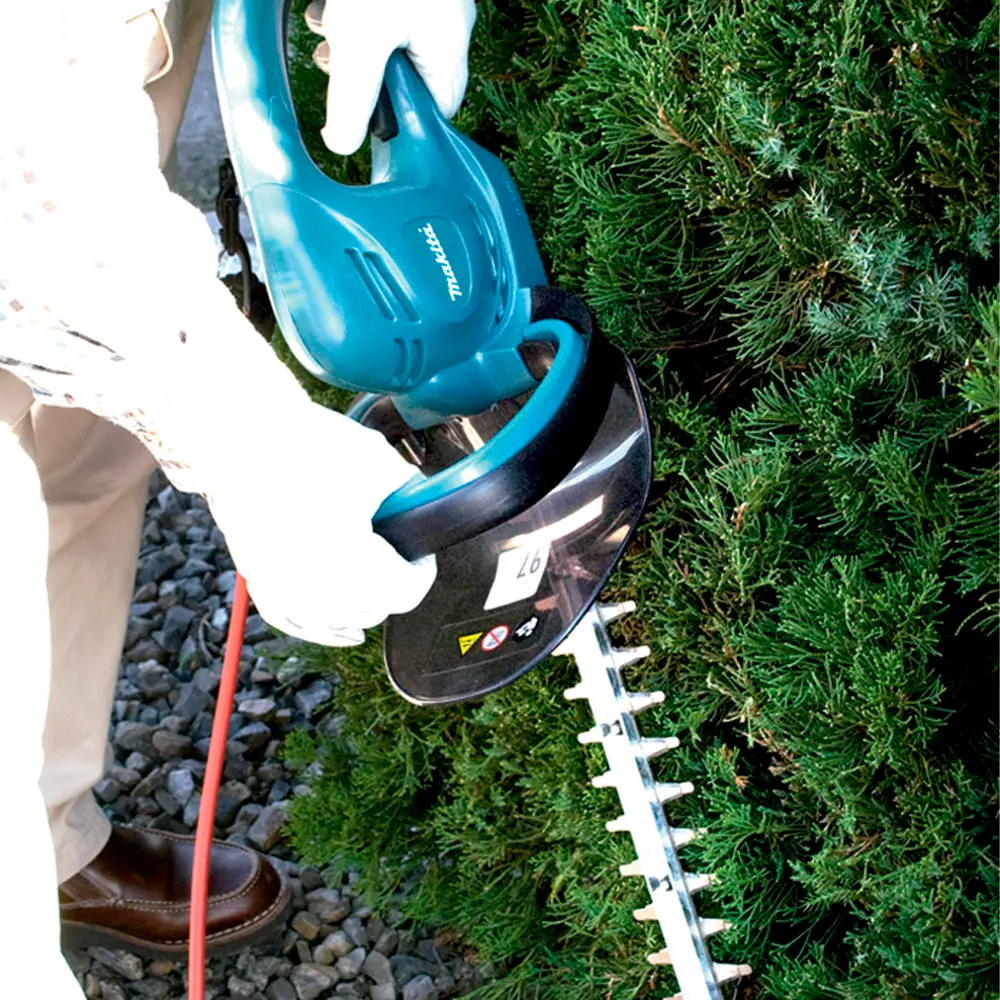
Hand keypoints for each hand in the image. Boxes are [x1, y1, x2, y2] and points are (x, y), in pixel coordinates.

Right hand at [207, 402, 435, 645]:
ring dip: (356, 603)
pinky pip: (292, 618)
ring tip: (368, 574)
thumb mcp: (378, 462)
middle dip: (390, 583)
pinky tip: (333, 617)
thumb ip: (408, 490)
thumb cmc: (303, 444)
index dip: (421, 569)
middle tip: (395, 551)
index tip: (420, 550)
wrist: (239, 432)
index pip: (405, 593)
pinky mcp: (256, 575)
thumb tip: (415, 498)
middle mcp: (314, 589)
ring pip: (334, 621)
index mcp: (352, 566)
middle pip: (371, 610)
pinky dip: (316, 619)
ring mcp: (280, 586)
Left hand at [304, 0, 476, 154]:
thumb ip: (353, 101)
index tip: (366, 122)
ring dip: (350, 42)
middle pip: (407, 78)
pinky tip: (327, 5)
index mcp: (447, 51)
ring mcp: (428, 2)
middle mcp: (445, 28)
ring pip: (388, 42)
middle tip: (337, 68)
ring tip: (326, 29)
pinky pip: (379, 11)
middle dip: (365, 79)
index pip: (434, 113)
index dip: (400, 124)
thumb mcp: (360, 42)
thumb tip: (343, 145)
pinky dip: (350, 13)